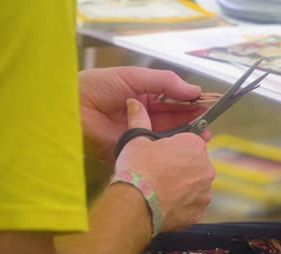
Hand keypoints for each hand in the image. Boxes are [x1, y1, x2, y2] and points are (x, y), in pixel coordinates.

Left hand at [79, 67, 210, 161]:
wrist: (71, 108)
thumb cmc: (99, 86)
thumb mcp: (134, 76)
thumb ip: (165, 82)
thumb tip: (194, 90)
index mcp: (142, 96)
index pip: (171, 98)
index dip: (189, 100)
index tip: (207, 102)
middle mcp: (143, 115)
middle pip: (173, 117)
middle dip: (192, 118)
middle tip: (210, 119)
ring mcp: (139, 133)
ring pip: (168, 133)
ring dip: (187, 133)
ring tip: (205, 133)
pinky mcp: (134, 149)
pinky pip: (156, 148)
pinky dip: (172, 147)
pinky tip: (187, 144)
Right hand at [116, 98, 214, 231]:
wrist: (136, 203)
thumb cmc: (138, 168)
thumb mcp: (137, 140)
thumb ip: (139, 120)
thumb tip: (133, 103)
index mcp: (195, 146)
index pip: (190, 143)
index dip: (175, 149)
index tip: (163, 156)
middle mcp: (206, 167)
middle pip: (195, 165)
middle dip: (181, 169)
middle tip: (159, 174)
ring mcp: (204, 191)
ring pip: (195, 186)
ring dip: (183, 188)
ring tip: (160, 191)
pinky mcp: (199, 212)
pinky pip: (192, 205)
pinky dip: (182, 205)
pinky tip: (165, 204)